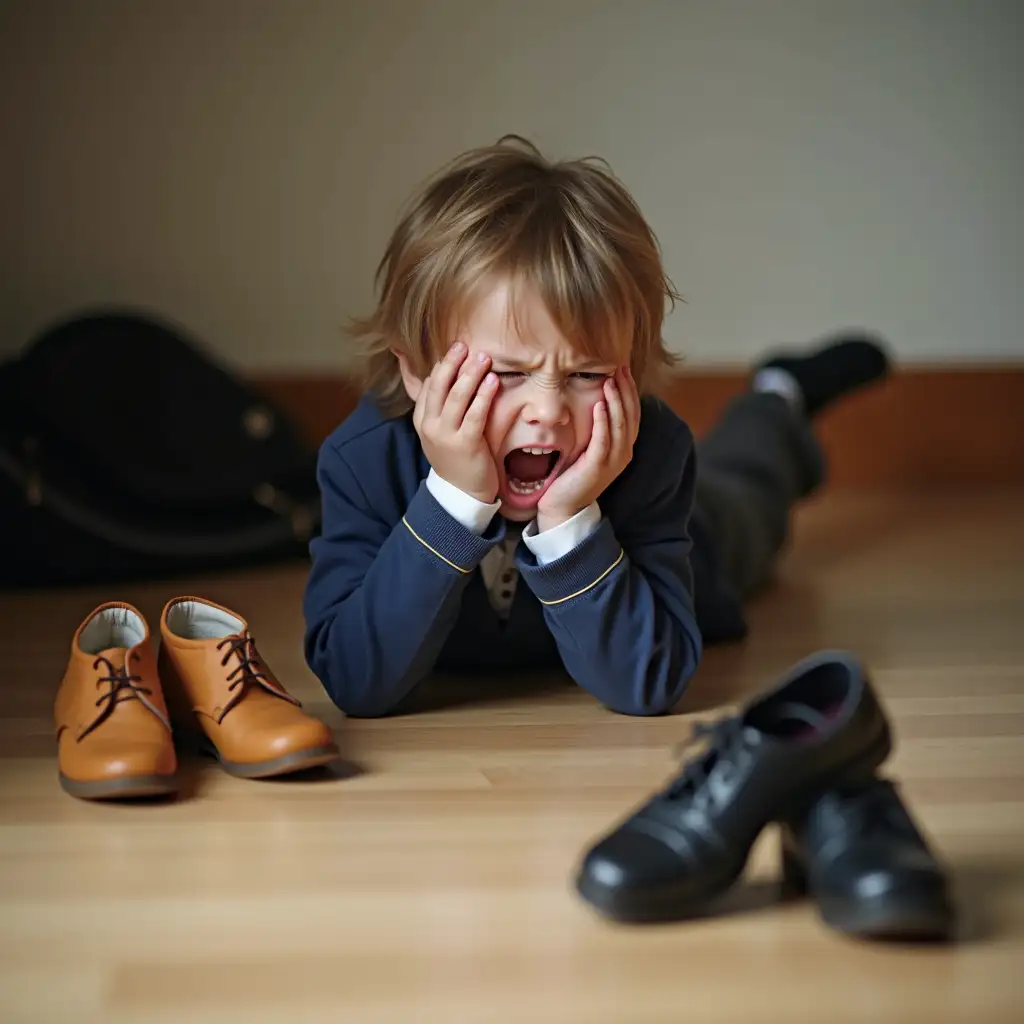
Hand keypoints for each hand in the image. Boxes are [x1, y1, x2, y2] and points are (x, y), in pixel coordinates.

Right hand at [413, 342, 500, 503]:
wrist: (461, 493)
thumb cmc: (456, 457)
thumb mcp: (441, 431)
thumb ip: (442, 406)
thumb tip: (448, 375)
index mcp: (422, 419)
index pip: (429, 385)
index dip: (443, 365)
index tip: (456, 349)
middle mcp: (430, 426)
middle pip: (439, 386)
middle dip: (452, 363)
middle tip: (466, 345)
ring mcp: (446, 436)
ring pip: (456, 397)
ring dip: (470, 374)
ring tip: (483, 357)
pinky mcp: (466, 444)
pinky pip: (475, 415)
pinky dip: (484, 395)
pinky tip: (493, 381)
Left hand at [536, 367, 639, 531]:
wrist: (564, 505)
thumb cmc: (574, 473)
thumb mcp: (589, 446)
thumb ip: (596, 426)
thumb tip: (593, 398)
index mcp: (623, 446)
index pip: (632, 412)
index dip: (629, 389)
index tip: (622, 367)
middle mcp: (623, 452)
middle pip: (630, 415)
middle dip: (625, 389)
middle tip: (619, 367)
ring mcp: (612, 461)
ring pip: (620, 425)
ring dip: (616, 401)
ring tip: (610, 381)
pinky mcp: (597, 467)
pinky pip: (604, 440)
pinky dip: (604, 422)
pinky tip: (599, 405)